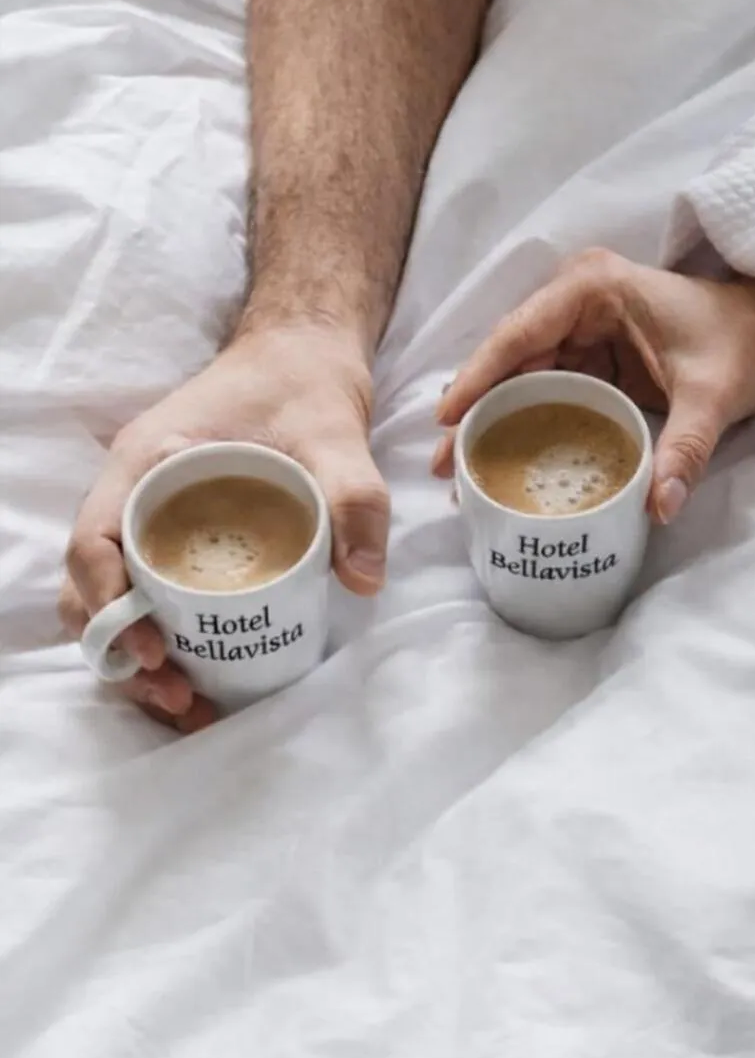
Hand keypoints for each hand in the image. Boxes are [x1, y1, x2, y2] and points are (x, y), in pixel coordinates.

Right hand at [59, 323, 388, 731]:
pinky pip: (148, 593)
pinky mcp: (178, 535)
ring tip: (190, 704)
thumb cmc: (303, 383)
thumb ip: (354, 498)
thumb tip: (363, 579)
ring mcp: (150, 516)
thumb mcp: (335, 433)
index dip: (108, 602)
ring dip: (136, 657)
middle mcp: (134, 493)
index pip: (93, 542)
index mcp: (147, 462)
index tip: (151, 648)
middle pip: (89, 587)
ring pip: (113, 599)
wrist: (305, 353)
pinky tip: (203, 677)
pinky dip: (162, 640)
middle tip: (177, 698)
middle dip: (119, 651)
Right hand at [433, 249, 754, 520]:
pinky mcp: (594, 353)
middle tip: (444, 466)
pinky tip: (503, 458)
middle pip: (511, 358)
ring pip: (524, 375)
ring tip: (461, 472)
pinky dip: (526, 420)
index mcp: (593, 288)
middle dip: (477, 410)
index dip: (478, 378)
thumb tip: (659, 508)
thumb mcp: (714, 396)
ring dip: (495, 419)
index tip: (445, 419)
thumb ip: (685, 449)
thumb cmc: (746, 343)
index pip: (519, 335)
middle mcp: (577, 299)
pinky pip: (549, 386)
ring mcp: (583, 325)